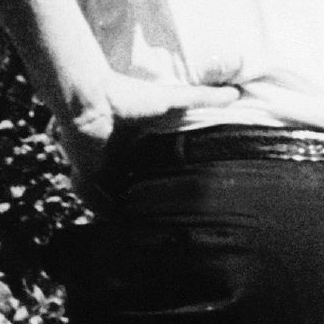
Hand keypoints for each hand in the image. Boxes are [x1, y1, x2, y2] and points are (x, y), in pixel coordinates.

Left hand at [46, 68, 246, 208]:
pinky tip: (122, 226)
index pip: (148, 165)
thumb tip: (237, 93)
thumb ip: (202, 99)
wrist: (93, 100)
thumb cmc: (131, 96)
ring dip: (126, 210)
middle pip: (132, 184)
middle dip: (143, 200)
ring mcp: (101, 167)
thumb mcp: (174, 100)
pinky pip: (95, 202)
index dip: (161, 180)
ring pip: (114, 197)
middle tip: (164, 219)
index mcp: (135, 141)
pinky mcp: (86, 177)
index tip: (180, 195)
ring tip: (145, 230)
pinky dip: (105, 212)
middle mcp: (118, 156)